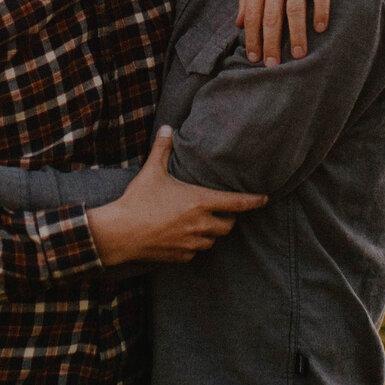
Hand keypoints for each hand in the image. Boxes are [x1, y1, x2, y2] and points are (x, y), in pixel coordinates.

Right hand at [87, 128, 267, 265]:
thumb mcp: (151, 171)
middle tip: (218, 210)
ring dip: (210, 232)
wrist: (120, 233)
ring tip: (199, 222)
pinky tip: (181, 236)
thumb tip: (167, 128)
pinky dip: (194, 244)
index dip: (253, 201)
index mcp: (199, 202)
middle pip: (229, 225)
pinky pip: (196, 252)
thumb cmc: (138, 201)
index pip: (236, 203)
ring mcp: (192, 243)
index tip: (264, 199)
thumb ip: (162, 149)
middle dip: (227, 218)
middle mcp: (200, 224)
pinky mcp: (181, 257)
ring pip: (213, 240)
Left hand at [238, 0, 349, 64]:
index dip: (253, 38)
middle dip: (271, 43)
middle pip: (271, 16)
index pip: (253, 14)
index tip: (254, 58)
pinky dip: (321, 11)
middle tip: (273, 65)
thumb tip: (238, 23)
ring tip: (298, 55)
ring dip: (296, 35)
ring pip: (295, 9)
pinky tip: (321, 28)